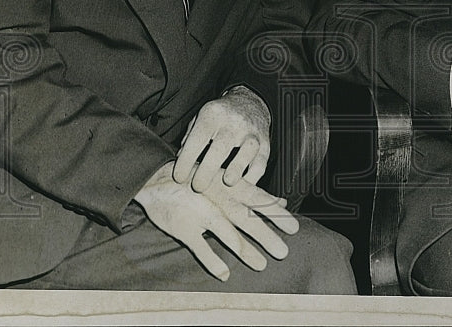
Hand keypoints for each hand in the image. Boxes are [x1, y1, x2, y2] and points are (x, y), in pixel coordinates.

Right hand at [134, 162, 297, 280]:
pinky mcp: (184, 227)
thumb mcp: (228, 180)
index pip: (259, 201)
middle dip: (266, 236)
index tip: (295, 228)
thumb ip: (255, 193)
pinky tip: (224, 274)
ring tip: (262, 264)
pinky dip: (212, 261)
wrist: (157, 178)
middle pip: (247, 220)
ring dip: (245, 251)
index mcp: (231, 187)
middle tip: (283, 252)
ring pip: (227, 234)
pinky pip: (200, 247)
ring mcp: (201, 213)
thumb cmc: (200, 180)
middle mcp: (219, 199)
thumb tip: (281, 202)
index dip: (277, 215)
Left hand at [174, 86, 270, 191]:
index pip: (197, 140)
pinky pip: (260, 164)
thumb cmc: (220, 116)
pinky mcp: (265, 144)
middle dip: (206, 173)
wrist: (250, 103)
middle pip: (220, 149)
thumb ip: (190, 138)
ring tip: (225, 184)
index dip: (185, 161)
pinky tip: (240, 185)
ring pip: (246, 153)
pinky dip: (251, 178)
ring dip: (234, 172)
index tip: (179, 177)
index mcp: (213, 115)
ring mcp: (252, 133)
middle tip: (198, 187)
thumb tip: (180, 161)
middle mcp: (233, 122)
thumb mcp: (201, 118)